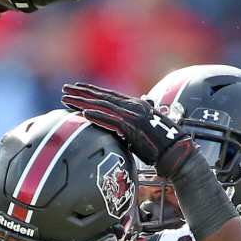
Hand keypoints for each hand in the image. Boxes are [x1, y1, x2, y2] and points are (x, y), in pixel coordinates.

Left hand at [61, 82, 196, 176]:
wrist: (175, 152)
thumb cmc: (161, 146)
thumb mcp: (145, 130)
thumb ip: (135, 123)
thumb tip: (132, 118)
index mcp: (135, 106)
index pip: (109, 96)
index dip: (92, 91)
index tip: (77, 88)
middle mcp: (133, 106)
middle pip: (102, 97)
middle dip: (82, 92)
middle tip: (64, 89)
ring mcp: (133, 116)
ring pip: (103, 106)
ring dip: (83, 102)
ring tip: (66, 99)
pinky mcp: (133, 128)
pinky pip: (111, 121)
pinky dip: (98, 116)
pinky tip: (84, 114)